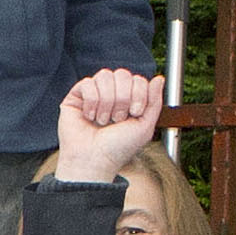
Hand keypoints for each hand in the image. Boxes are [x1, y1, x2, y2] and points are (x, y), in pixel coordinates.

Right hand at [50, 66, 165, 185]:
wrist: (95, 161)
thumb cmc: (118, 148)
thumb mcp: (145, 126)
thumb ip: (155, 102)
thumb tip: (159, 78)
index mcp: (129, 99)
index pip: (138, 79)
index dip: (138, 93)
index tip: (135, 113)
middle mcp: (112, 94)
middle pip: (122, 74)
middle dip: (123, 98)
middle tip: (117, 119)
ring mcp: (94, 93)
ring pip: (105, 76)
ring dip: (107, 101)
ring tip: (103, 120)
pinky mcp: (76, 96)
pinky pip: (87, 83)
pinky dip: (91, 102)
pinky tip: (89, 116)